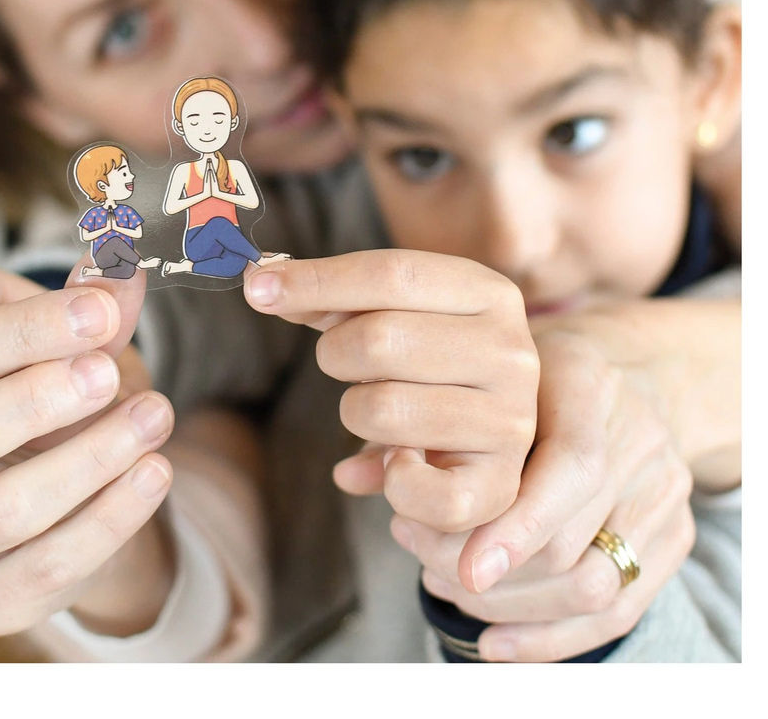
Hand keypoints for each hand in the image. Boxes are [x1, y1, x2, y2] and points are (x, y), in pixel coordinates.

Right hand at [0, 257, 173, 636]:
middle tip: (106, 372)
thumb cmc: (46, 403)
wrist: (69, 495)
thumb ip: (89, 304)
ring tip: (155, 415)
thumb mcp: (64, 344)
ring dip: (87, 461)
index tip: (97, 309)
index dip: (20, 332)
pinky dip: (109, 519)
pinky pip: (44, 571)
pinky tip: (154, 472)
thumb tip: (122, 260)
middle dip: (30, 403)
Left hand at [244, 250, 538, 531]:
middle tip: (347, 365)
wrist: (499, 427)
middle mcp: (511, 352)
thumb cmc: (428, 361)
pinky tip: (397, 466)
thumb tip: (261, 284)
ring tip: (380, 412)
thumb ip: (331, 298)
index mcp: (488, 293)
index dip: (316, 280)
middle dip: (337, 355)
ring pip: (382, 410)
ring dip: (356, 415)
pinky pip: (422, 493)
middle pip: (378, 340)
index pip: (391, 274)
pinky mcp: (499, 485)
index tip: (257, 288)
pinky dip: (392, 483)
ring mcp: (510, 421)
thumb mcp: (393, 314)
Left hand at [385, 327, 695, 661]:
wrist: (631, 369)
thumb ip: (421, 423)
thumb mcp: (483, 373)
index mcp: (591, 385)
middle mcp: (641, 438)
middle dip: (488, 570)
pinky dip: (553, 636)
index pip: (573, 466)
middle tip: (416, 551)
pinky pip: (622, 609)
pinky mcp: (674, 534)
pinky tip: (494, 641)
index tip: (463, 570)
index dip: (518, 526)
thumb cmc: (537, 370)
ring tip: (442, 582)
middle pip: (574, 540)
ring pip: (596, 585)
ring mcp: (666, 490)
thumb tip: (349, 476)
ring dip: (510, 605)